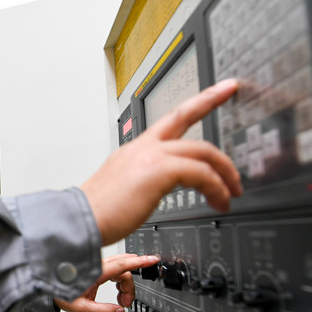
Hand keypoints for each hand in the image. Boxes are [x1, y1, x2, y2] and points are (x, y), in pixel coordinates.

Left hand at [54, 253, 158, 311]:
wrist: (46, 283)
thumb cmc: (59, 291)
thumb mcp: (81, 307)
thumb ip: (102, 311)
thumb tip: (118, 311)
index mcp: (96, 272)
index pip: (123, 264)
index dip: (140, 262)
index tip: (153, 259)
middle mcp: (98, 265)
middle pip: (125, 269)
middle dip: (130, 286)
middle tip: (127, 302)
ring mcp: (97, 264)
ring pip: (120, 269)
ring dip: (125, 285)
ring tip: (121, 301)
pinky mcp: (95, 266)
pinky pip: (114, 269)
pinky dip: (119, 280)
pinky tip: (116, 293)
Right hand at [81, 79, 242, 245]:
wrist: (80, 221)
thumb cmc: (98, 213)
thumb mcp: (122, 188)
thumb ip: (141, 180)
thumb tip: (155, 188)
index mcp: (135, 150)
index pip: (170, 119)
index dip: (194, 101)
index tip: (213, 90)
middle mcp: (143, 147)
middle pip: (186, 117)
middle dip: (211, 100)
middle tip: (230, 90)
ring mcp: (151, 156)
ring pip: (202, 150)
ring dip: (224, 172)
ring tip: (231, 192)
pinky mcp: (159, 170)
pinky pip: (202, 173)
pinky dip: (217, 187)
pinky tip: (219, 201)